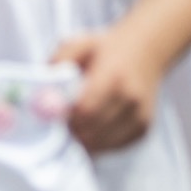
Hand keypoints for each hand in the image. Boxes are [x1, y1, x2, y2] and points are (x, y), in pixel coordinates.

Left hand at [52, 28, 159, 152]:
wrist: (146, 51)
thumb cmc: (106, 49)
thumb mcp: (80, 44)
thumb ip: (59, 61)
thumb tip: (43, 87)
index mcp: (114, 77)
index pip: (85, 111)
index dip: (65, 118)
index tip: (51, 115)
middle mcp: (131, 100)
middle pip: (91, 131)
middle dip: (69, 132)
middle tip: (57, 125)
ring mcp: (140, 117)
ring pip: (101, 144)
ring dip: (82, 140)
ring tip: (72, 126)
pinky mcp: (143, 130)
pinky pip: (112, 147)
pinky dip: (97, 143)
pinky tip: (90, 128)